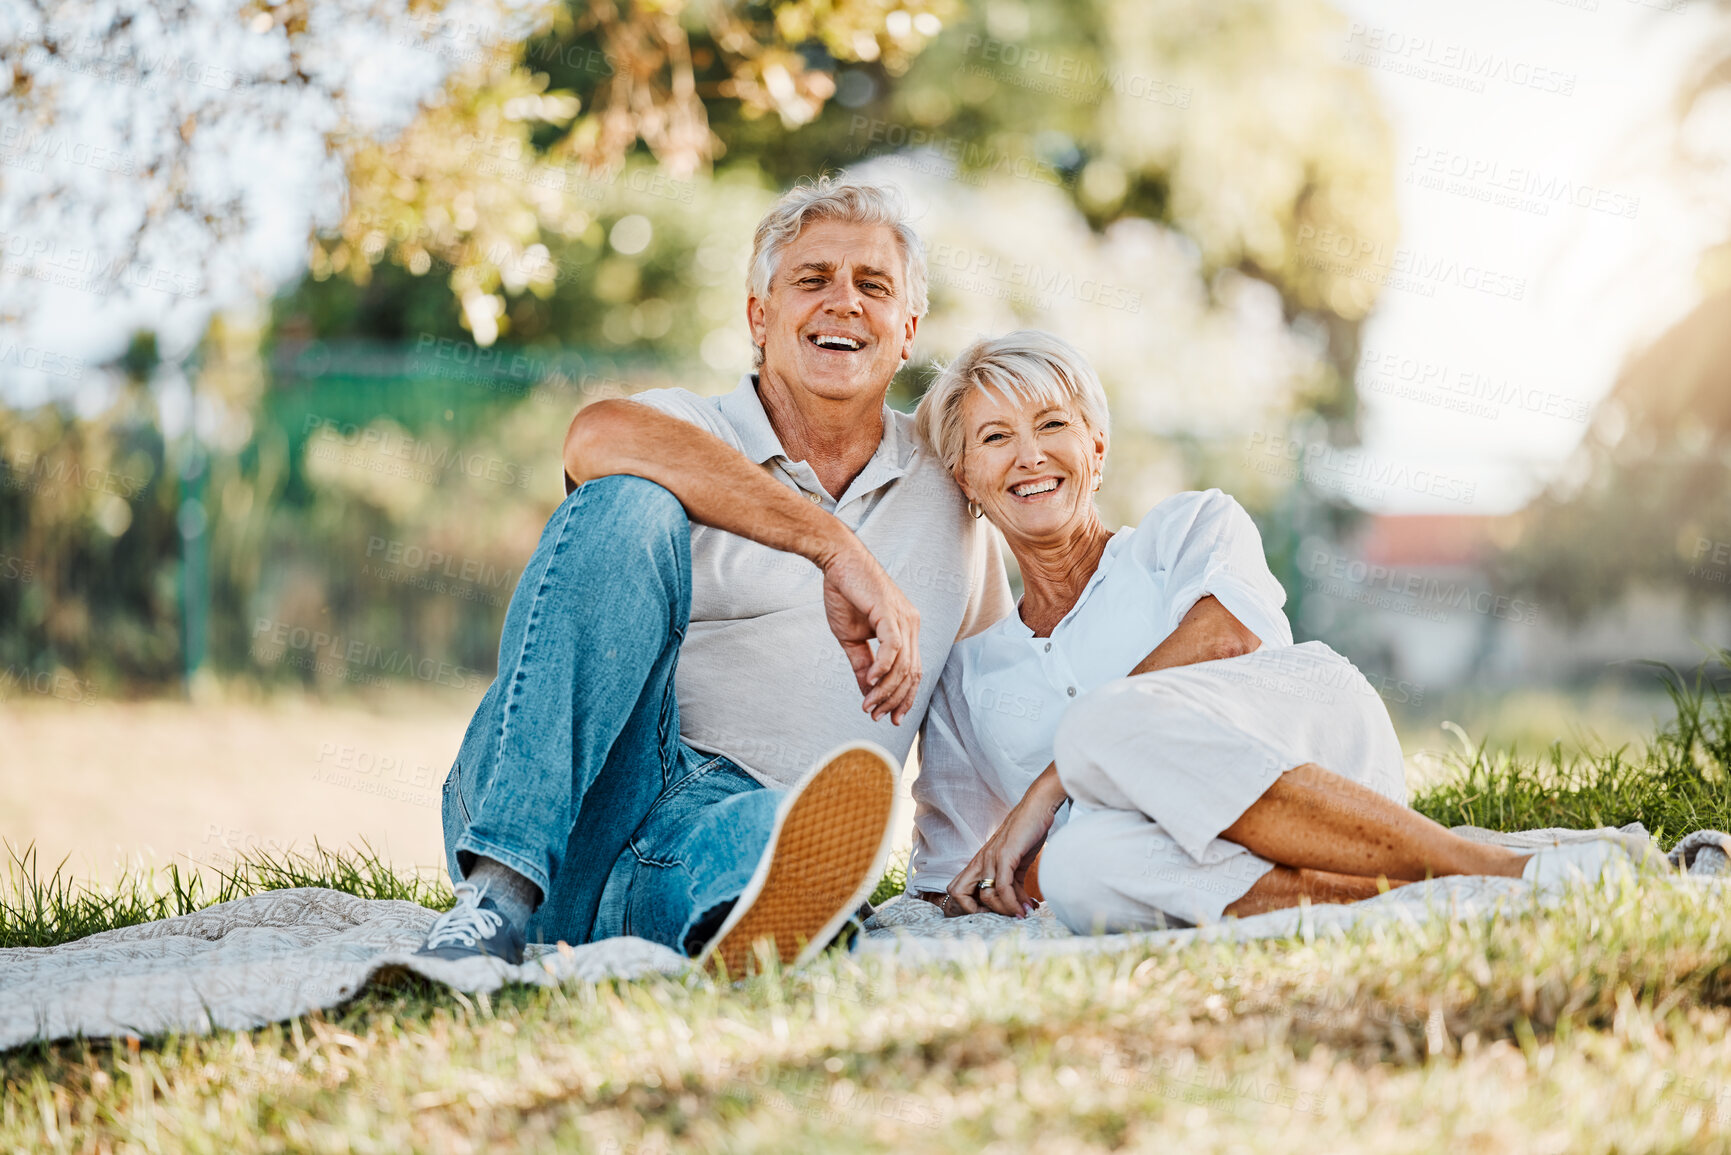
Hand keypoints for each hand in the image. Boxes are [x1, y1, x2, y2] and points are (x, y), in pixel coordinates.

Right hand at [820, 540, 921, 723]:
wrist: (837, 561)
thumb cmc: (846, 595)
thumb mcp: (852, 639)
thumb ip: (862, 664)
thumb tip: (868, 692)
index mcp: (907, 630)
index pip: (912, 672)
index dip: (903, 698)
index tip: (889, 717)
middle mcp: (911, 624)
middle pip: (912, 674)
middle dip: (895, 700)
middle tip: (877, 717)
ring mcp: (903, 618)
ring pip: (903, 665)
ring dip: (885, 690)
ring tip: (869, 706)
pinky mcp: (890, 611)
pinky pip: (893, 647)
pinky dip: (883, 669)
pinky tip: (870, 682)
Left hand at [946, 786, 1062, 917]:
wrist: (1037, 808)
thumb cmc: (1027, 835)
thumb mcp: (1016, 864)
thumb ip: (1013, 885)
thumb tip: (1021, 907)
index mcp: (979, 863)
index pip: (956, 889)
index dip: (969, 907)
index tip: (994, 914)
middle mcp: (980, 861)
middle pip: (956, 892)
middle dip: (976, 911)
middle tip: (1002, 916)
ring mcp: (991, 858)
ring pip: (986, 895)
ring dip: (1005, 910)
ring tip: (1023, 914)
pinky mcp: (1005, 855)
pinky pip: (1003, 887)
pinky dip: (1013, 903)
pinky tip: (1025, 909)